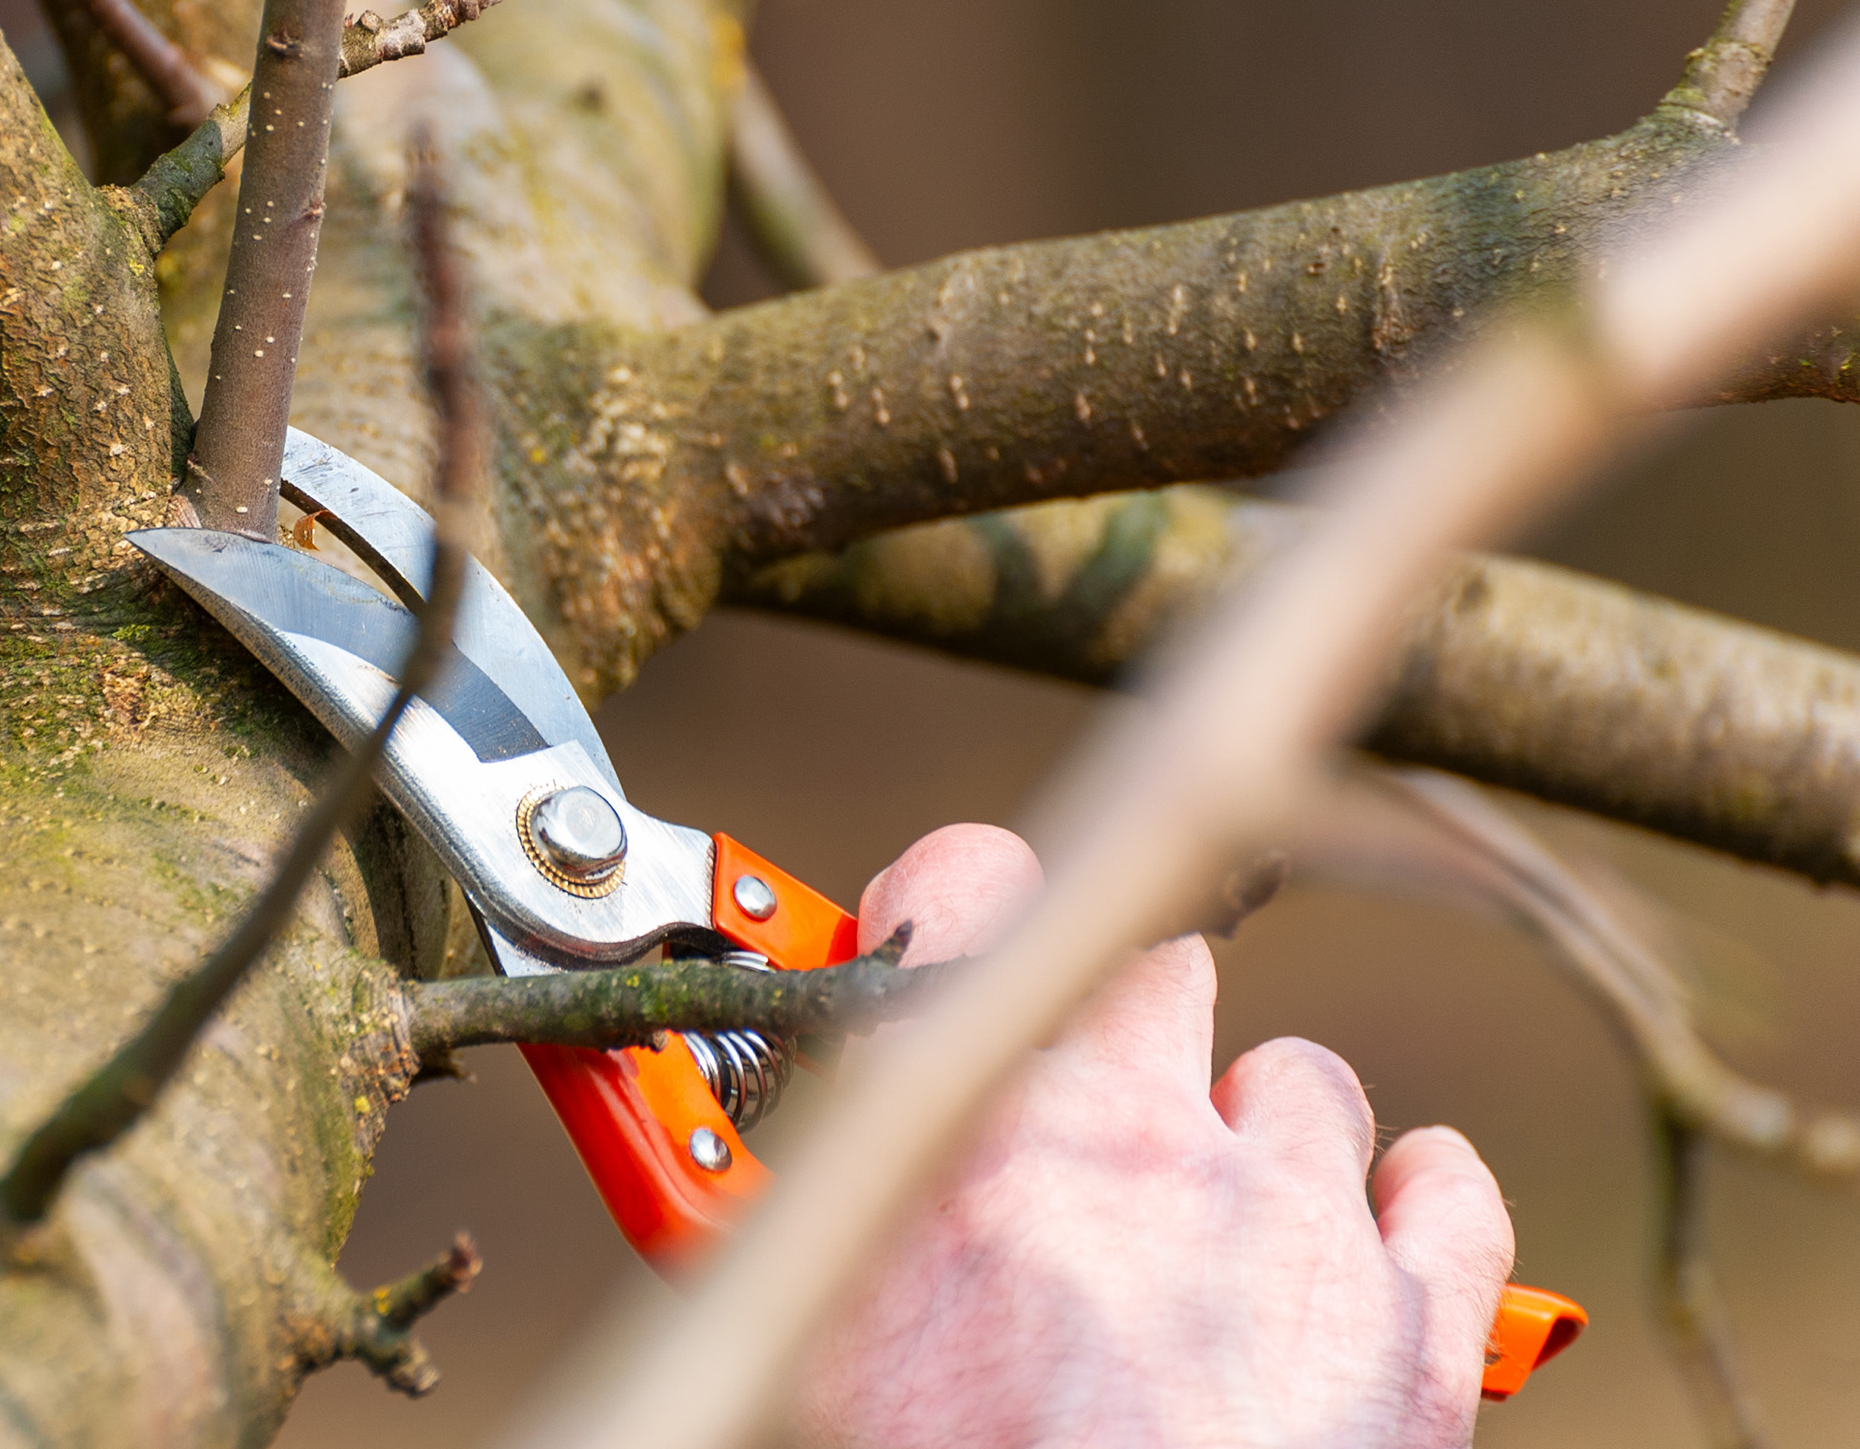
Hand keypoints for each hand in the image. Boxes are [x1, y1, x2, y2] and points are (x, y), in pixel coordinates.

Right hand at [801, 824, 1516, 1448]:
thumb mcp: (815, 1338)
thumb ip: (808, 1206)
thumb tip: (775, 1153)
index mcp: (972, 1127)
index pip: (973, 881)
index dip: (957, 898)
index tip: (944, 934)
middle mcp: (1145, 1134)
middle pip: (1153, 963)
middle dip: (1118, 1032)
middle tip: (1076, 1127)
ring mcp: (1296, 1216)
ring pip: (1299, 1079)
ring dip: (1256, 1137)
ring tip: (1203, 1238)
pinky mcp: (1420, 1316)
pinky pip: (1444, 1180)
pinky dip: (1406, 1206)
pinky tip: (1346, 1259)